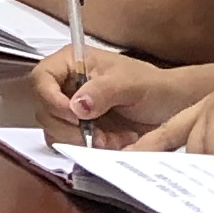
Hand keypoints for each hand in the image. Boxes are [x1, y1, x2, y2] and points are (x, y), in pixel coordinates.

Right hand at [33, 46, 189, 140]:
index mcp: (72, 62)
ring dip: (81, 141)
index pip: (41, 78)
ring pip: (55, 131)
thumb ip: (102, 91)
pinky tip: (112, 143)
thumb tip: (77, 106)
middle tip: (97, 135)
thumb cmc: (153, 86)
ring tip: (111, 139)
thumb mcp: (129, 83)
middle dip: (70, 128)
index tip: (74, 115)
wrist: (172, 108)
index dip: (51, 99)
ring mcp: (72, 110)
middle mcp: (67, 85)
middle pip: (45, 110)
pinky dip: (89, 149)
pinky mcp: (80, 132)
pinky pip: (71, 145)